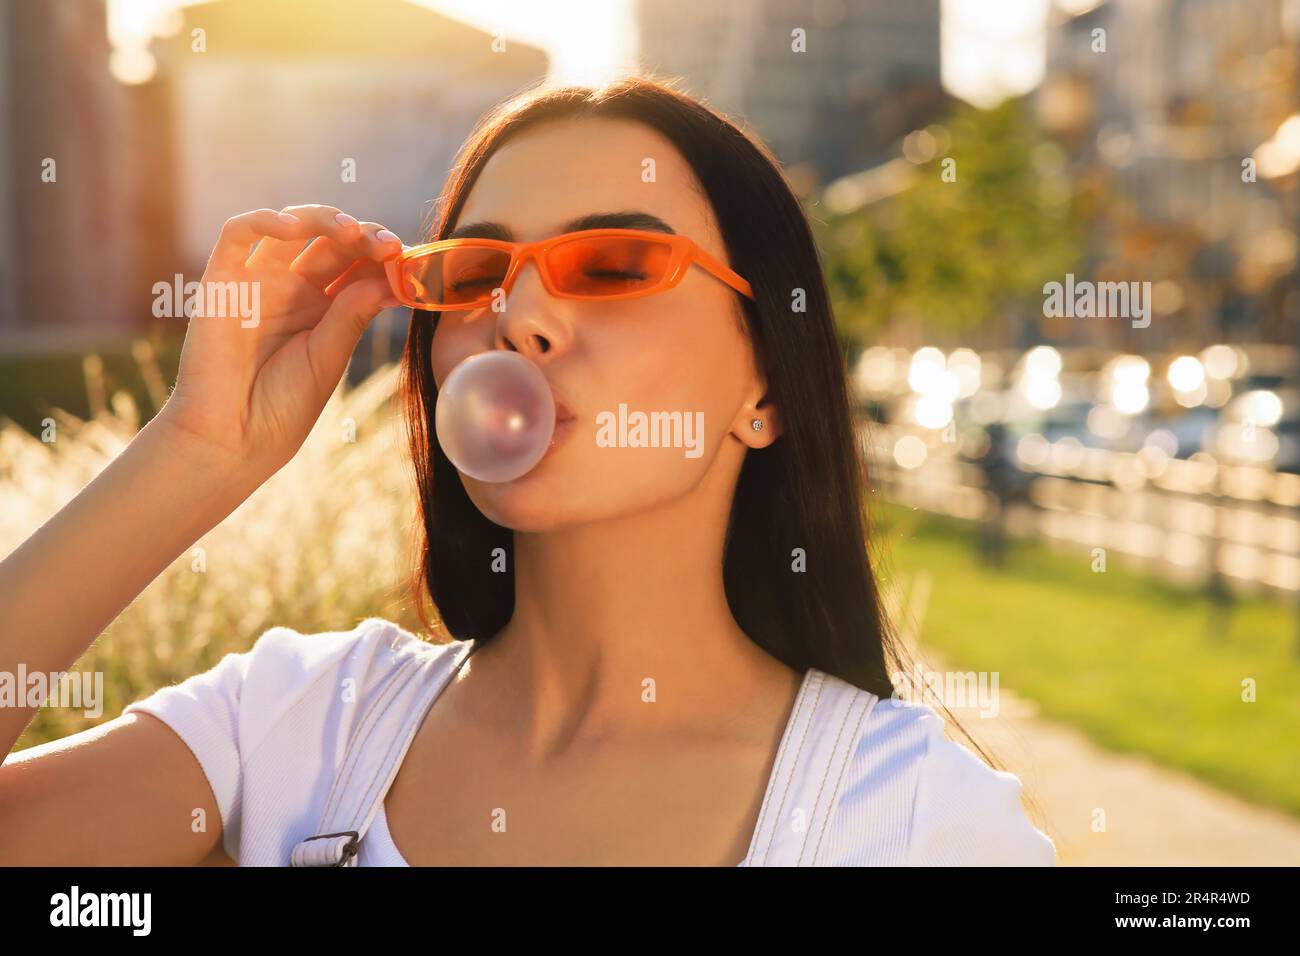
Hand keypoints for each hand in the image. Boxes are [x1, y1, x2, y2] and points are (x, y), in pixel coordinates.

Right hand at [158, 204, 401, 477]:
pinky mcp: (222, 280)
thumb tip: (388, 278)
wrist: (231, 440)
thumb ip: (351, 317)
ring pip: (291, 226)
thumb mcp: (327, 360)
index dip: (383, 258)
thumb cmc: (281, 408)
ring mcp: (258, 281)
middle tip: (390, 247)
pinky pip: (237, 233)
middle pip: (331, 243)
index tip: (412, 262)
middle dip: (363, 237)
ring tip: (352, 233)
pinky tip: (293, 228)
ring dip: (324, 220)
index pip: (357, 266)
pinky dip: (264, 220)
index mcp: (323, 309)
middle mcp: (292, 289)